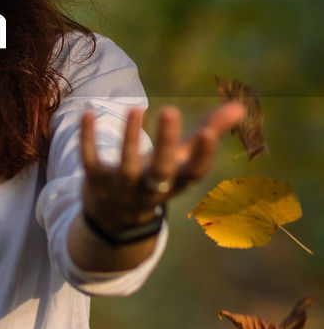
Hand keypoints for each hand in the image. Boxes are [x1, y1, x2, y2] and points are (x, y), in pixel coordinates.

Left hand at [79, 100, 245, 231]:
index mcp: (175, 182)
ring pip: (127, 166)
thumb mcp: (182, 160)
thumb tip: (241, 107)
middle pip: (161, 170)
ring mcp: (122, 186)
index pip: (193, 173)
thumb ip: (209, 132)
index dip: (202, 156)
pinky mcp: (95, 181)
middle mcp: (150, 188)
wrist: (115, 220)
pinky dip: (88, 139)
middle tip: (171, 110)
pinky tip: (88, 113)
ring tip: (135, 108)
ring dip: (129, 138)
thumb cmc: (157, 178)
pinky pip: (90, 160)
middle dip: (166, 143)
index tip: (208, 133)